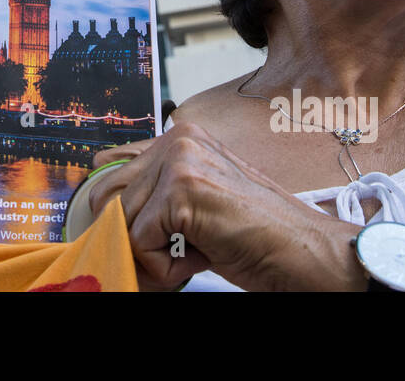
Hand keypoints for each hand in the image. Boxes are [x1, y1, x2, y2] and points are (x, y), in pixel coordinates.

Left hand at [86, 122, 347, 290]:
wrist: (302, 254)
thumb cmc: (257, 234)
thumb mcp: (200, 201)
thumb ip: (159, 193)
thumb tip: (102, 206)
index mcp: (183, 137)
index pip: (115, 167)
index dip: (115, 206)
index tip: (127, 228)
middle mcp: (179, 140)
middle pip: (114, 197)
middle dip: (139, 234)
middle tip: (179, 247)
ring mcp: (180, 163)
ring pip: (126, 222)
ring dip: (158, 252)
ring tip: (200, 248)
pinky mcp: (181, 193)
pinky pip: (141, 243)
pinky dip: (167, 266)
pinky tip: (203, 255)